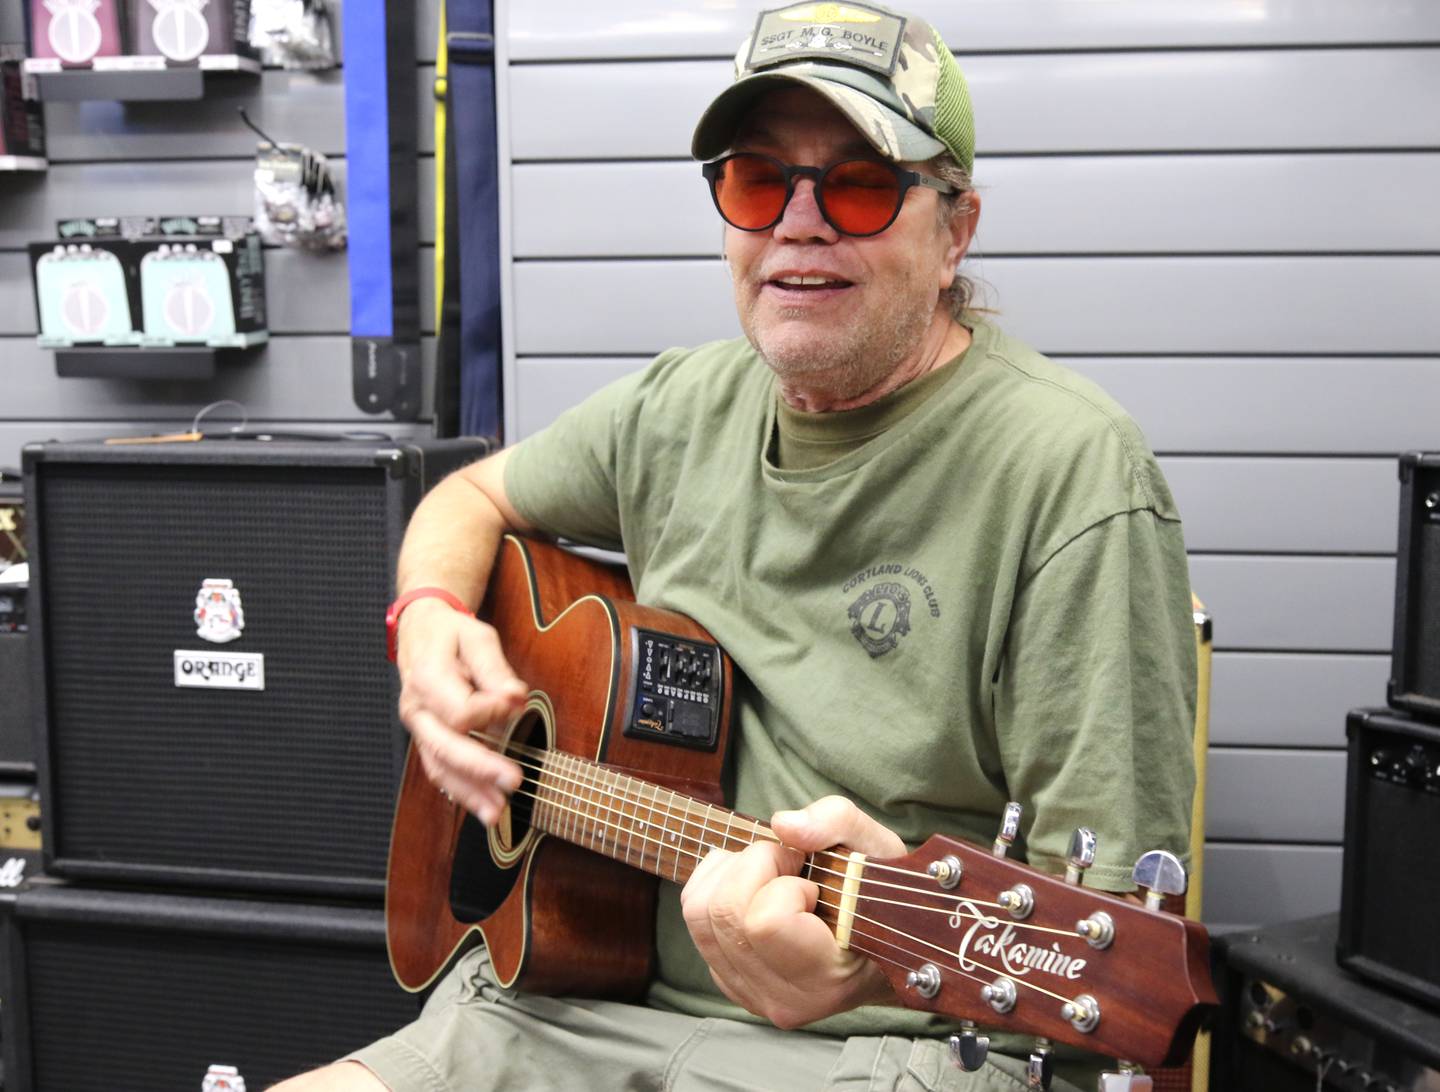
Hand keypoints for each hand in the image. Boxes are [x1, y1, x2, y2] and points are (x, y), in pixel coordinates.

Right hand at [395, 597, 527, 824]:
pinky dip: (461, 792)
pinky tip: (483, 806)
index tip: (516, 700)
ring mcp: (419, 730)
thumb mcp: (477, 637)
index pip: (459, 711)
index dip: (490, 712)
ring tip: (497, 813)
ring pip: (440, 768)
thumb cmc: (452, 635)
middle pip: (446, 747)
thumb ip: (495, 668)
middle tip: (514, 781)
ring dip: (470, 793)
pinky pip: (440, 771)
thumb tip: (515, 697)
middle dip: (481, 768)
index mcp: (426, 679)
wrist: (421, 634)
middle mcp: (417, 710)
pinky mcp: (427, 742)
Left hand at [680, 795, 906, 1028]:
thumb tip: (783, 824)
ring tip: (769, 873)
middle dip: (752, 865)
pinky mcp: (732, 985)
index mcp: (826, 977)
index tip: (811, 876)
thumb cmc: (880, 896)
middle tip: (788, 862)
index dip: (782, 880)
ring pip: (698, 917)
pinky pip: (695, 927)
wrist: (883, 942)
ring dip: (729, 874)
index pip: (765, 921)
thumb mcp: (876, 846)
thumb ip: (836, 823)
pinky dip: (716, 891)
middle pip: (724, 913)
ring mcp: (754, 996)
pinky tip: (753, 890)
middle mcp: (785, 999)